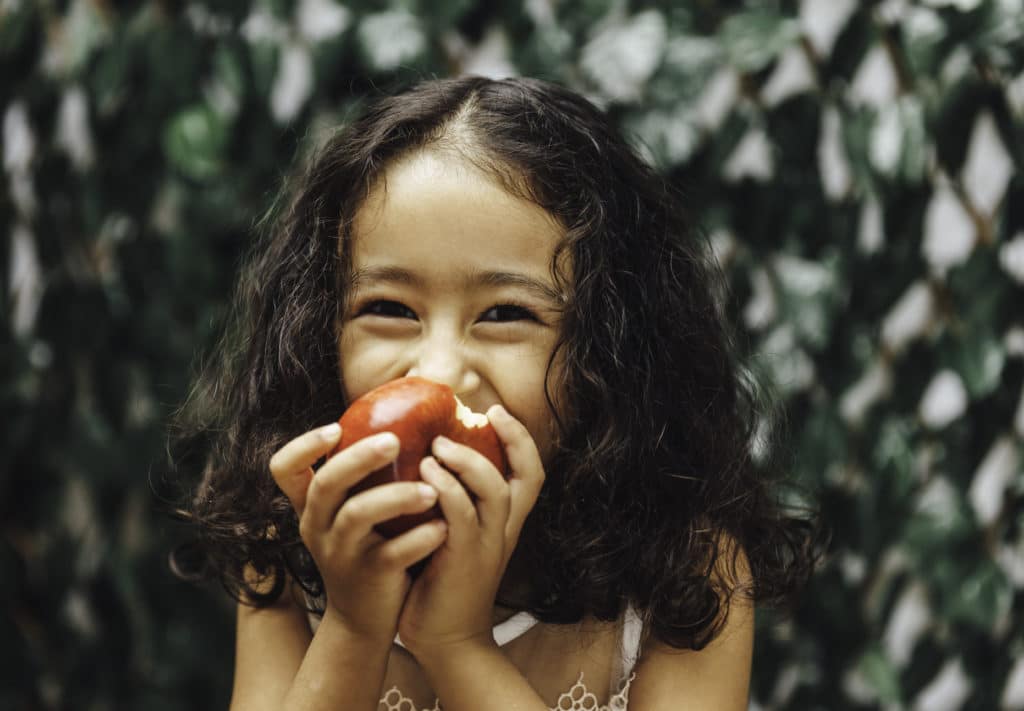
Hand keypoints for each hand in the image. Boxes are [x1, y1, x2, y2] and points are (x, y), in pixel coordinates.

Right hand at [269, 424, 448, 642]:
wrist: (364, 620)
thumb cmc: (366, 548)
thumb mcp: (349, 515)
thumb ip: (359, 478)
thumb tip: (395, 421)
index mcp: (311, 507)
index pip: (284, 469)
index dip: (303, 445)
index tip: (335, 428)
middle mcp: (317, 527)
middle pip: (327, 483)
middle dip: (359, 458)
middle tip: (394, 440)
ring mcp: (340, 554)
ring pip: (358, 515)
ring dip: (396, 496)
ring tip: (431, 490)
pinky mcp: (370, 577)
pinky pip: (392, 553)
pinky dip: (419, 538)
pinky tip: (442, 528)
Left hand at [396, 405, 544, 656]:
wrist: (444, 642)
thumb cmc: (440, 583)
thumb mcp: (452, 535)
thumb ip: (449, 501)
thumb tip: (422, 455)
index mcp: (505, 523)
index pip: (531, 473)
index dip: (521, 439)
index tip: (497, 412)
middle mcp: (504, 531)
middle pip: (527, 475)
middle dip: (510, 437)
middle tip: (477, 414)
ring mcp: (487, 546)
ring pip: (496, 490)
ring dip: (468, 460)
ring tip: (438, 444)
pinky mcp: (463, 560)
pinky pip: (461, 515)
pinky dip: (445, 488)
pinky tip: (424, 471)